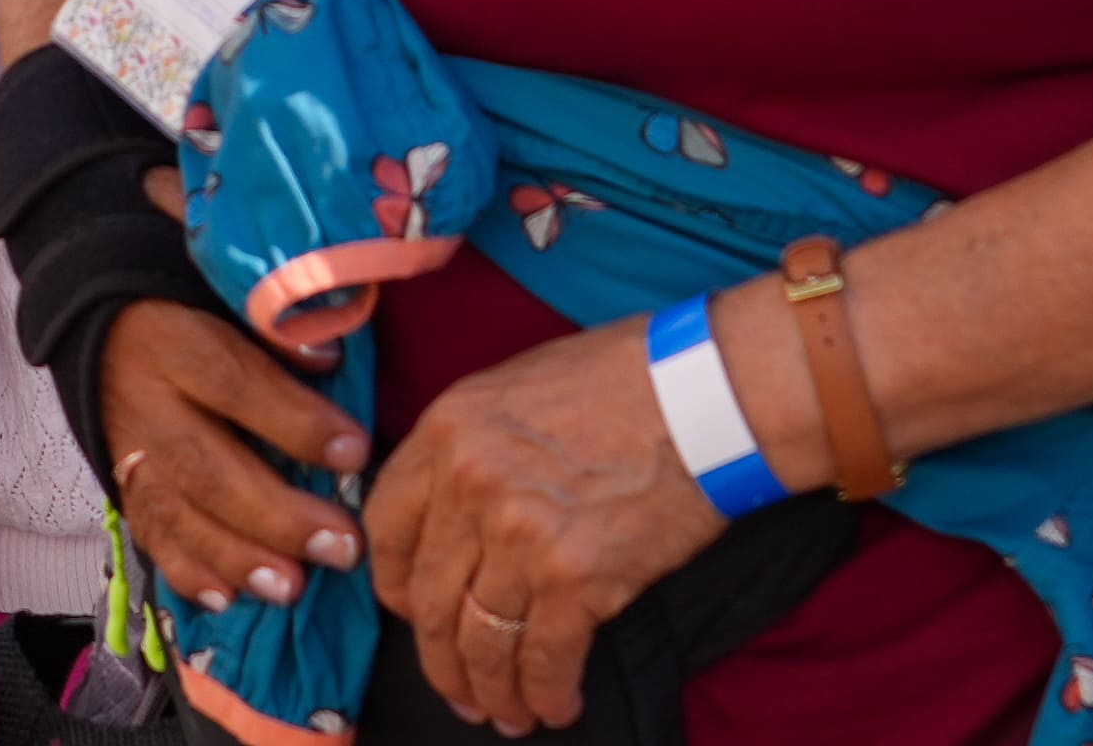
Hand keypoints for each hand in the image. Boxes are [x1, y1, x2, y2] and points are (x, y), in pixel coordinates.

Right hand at [96, 298, 368, 613]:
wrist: (108, 338)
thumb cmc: (196, 323)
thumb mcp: (230, 306)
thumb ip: (279, 334)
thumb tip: (331, 359)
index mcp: (178, 347)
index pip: (236, 383)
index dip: (295, 421)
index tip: (355, 452)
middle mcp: (148, 407)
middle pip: (208, 467)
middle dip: (278, 515)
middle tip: (341, 546)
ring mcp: (130, 457)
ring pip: (178, 515)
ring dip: (238, 557)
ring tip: (292, 587)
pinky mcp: (123, 492)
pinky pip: (151, 537)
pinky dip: (188, 572)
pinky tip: (227, 598)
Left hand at [371, 310, 726, 734]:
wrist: (705, 393)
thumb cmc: (624, 380)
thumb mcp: (514, 389)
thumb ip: (470, 448)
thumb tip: (452, 517)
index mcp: (447, 431)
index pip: (387, 530)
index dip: (397, 586)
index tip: (416, 613)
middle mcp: (470, 485)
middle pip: (430, 601)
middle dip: (441, 661)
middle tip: (458, 689)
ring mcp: (520, 535)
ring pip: (481, 641)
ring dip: (491, 691)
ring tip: (506, 712)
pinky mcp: (577, 577)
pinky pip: (542, 658)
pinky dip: (545, 693)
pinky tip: (555, 705)